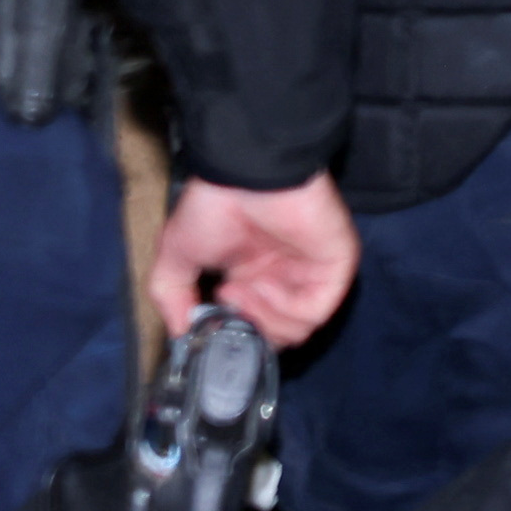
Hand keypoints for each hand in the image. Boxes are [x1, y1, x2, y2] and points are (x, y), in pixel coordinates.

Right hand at [154, 171, 357, 347]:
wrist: (244, 175)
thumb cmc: (212, 207)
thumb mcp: (176, 258)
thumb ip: (175, 300)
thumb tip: (181, 336)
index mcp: (253, 276)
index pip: (253, 328)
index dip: (230, 336)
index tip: (207, 322)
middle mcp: (284, 279)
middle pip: (276, 336)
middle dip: (247, 332)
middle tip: (225, 305)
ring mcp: (311, 274)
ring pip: (296, 330)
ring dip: (262, 319)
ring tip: (239, 289)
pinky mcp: (335, 267)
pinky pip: (315, 311)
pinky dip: (283, 309)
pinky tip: (262, 284)